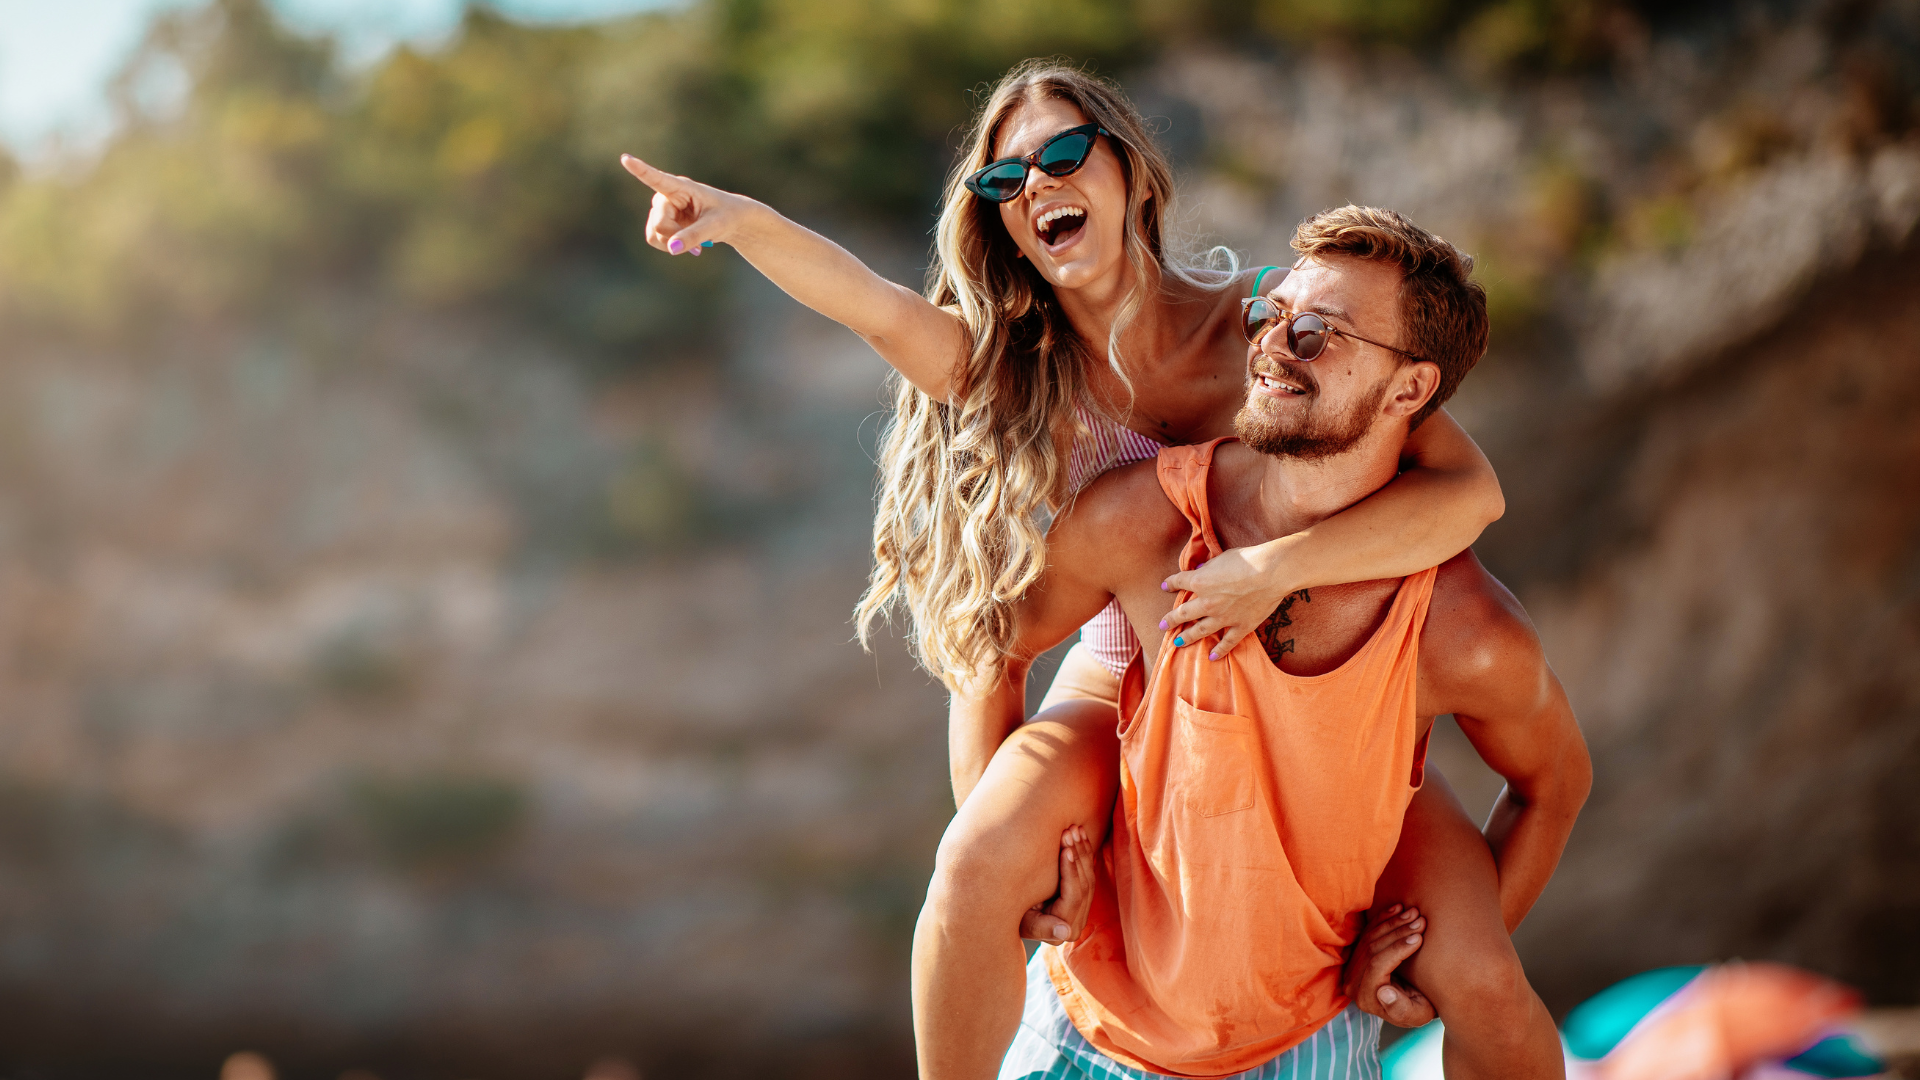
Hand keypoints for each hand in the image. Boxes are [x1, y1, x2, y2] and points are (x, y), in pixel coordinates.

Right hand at [619, 154, 757, 255]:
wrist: (730, 221)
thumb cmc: (726, 216)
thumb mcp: (715, 226)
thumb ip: (694, 236)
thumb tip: (672, 249)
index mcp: (682, 187)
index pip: (658, 179)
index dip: (640, 170)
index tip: (626, 158)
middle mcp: (667, 196)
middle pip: (659, 222)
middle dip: (675, 236)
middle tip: (700, 245)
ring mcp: (662, 209)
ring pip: (654, 232)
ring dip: (671, 243)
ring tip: (695, 244)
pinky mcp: (662, 221)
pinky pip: (654, 238)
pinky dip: (669, 246)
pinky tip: (686, 246)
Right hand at [1019, 825, 1096, 944]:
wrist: (1007, 913)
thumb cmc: (1009, 917)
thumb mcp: (1021, 922)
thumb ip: (1041, 927)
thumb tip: (1065, 932)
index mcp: (1066, 929)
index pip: (1074, 896)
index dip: (1071, 871)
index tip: (1065, 848)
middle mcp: (1077, 922)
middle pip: (1085, 885)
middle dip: (1078, 855)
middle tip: (1070, 830)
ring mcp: (1081, 910)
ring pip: (1088, 876)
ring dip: (1082, 850)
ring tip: (1075, 828)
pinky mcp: (1080, 898)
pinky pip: (1087, 872)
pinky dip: (1083, 853)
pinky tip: (1080, 835)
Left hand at [1159, 544, 1292, 660]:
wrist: (1272, 572)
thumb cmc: (1248, 559)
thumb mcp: (1222, 558)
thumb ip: (1209, 567)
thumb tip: (1201, 570)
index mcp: (1200, 582)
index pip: (1179, 582)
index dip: (1170, 583)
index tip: (1166, 586)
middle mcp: (1207, 602)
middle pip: (1183, 613)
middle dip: (1170, 619)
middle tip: (1162, 625)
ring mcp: (1223, 617)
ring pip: (1200, 631)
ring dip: (1187, 637)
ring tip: (1177, 643)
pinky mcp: (1241, 626)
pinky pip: (1227, 642)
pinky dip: (1219, 651)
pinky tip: (1211, 657)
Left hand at [1342, 904, 1436, 1027]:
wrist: (1414, 1002)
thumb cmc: (1419, 1010)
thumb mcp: (1417, 1015)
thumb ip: (1401, 1010)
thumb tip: (1384, 992)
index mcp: (1366, 998)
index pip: (1377, 966)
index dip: (1397, 949)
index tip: (1418, 937)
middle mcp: (1353, 982)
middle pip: (1372, 949)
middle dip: (1398, 932)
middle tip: (1420, 920)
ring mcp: (1352, 966)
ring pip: (1369, 937)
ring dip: (1393, 922)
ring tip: (1414, 913)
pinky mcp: (1356, 954)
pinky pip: (1367, 931)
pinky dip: (1383, 918)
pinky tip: (1398, 908)